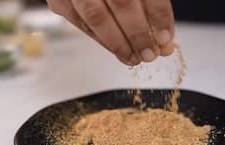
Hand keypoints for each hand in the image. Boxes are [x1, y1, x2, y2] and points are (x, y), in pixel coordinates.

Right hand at [47, 0, 175, 64]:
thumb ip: (152, 7)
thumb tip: (163, 40)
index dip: (158, 15)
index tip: (165, 38)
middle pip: (121, 3)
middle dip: (138, 34)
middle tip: (149, 54)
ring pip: (96, 17)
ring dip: (118, 43)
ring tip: (133, 58)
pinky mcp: (59, 0)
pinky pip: (81, 24)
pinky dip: (101, 40)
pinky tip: (116, 49)